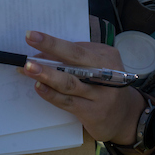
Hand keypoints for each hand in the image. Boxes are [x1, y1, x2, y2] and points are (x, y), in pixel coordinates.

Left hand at [21, 30, 150, 144]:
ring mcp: (101, 93)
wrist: (126, 117)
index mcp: (107, 55)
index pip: (76, 47)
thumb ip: (75, 62)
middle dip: (51, 46)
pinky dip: (52, 94)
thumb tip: (41, 56)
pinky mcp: (94, 112)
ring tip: (28, 67)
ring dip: (46, 73)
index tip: (33, 36)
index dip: (53, 43)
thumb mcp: (97, 69)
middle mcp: (107, 71)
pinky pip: (68, 101)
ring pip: (70, 81)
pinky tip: (39, 87)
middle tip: (30, 38)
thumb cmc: (105, 88)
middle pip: (76, 57)